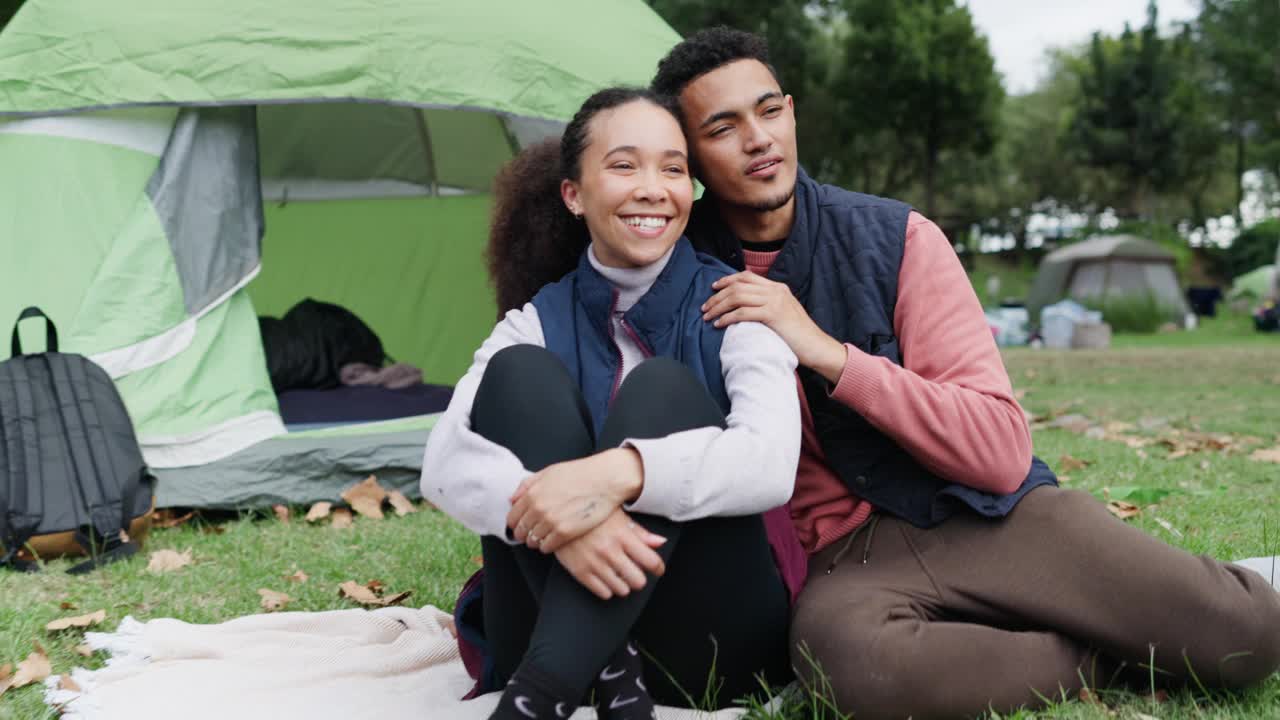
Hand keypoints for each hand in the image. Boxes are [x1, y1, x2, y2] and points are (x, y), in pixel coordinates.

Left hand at [508, 448, 643, 552]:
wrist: (604, 479)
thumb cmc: (579, 474)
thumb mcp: (548, 472)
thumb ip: (527, 485)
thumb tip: (512, 499)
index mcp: (532, 493)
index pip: (512, 517)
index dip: (514, 524)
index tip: (519, 526)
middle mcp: (538, 508)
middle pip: (520, 531)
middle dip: (523, 534)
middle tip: (529, 535)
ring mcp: (551, 521)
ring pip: (532, 540)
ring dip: (535, 541)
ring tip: (542, 538)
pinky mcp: (565, 532)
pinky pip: (547, 547)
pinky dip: (546, 546)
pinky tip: (552, 541)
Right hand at [554, 508, 666, 599]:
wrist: (558, 514)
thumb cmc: (591, 514)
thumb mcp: (618, 517)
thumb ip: (641, 532)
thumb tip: (661, 542)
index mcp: (623, 535)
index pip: (651, 561)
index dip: (658, 568)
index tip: (657, 569)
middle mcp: (611, 551)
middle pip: (638, 580)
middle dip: (639, 578)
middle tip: (636, 572)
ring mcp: (595, 563)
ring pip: (622, 589)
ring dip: (624, 584)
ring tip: (619, 575)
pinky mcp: (581, 572)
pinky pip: (603, 593)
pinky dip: (608, 589)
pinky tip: (606, 578)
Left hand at [701, 271, 846, 382]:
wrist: (816, 346)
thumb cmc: (798, 335)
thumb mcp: (783, 314)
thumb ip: (767, 306)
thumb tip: (744, 308)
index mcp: (778, 288)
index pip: (747, 276)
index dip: (727, 280)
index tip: (713, 288)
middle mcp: (776, 290)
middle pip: (738, 286)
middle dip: (717, 296)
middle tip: (705, 307)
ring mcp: (775, 301)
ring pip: (737, 297)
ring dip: (718, 307)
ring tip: (707, 317)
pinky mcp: (773, 315)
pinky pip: (743, 313)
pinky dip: (727, 318)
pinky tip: (719, 324)